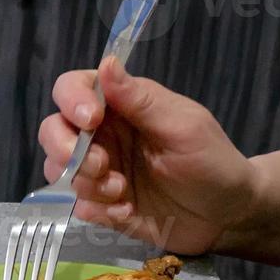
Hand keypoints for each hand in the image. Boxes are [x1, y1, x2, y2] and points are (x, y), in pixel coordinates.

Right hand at [37, 58, 257, 253]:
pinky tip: (127, 211)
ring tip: (121, 192)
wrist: (228, 216)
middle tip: (102, 166)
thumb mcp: (183, 126)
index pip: (73, 88)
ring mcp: (96, 170)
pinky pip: (76, 205)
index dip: (71, 101)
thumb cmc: (213, 162)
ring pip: (57, 170)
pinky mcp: (98, 204)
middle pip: (52, 130)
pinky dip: (98, 210)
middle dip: (67, 150)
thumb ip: (141, 100)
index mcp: (120, 107)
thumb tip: (107, 63)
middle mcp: (101, 135)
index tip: (90, 120)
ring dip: (85, 183)